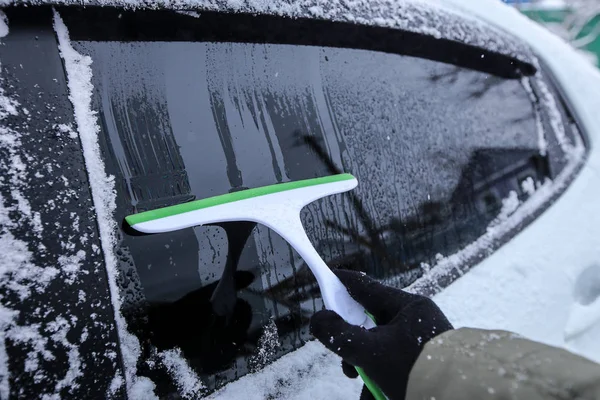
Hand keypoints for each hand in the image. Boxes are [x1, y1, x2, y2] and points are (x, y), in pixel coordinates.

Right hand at [310, 270, 452, 399]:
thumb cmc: (416, 368)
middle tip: (347, 363)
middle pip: (370, 322)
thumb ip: (338, 335)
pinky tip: (379, 392)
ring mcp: (421, 340)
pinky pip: (395, 363)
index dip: (342, 283)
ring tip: (366, 385)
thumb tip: (317, 320)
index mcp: (407, 306)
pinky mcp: (426, 360)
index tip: (327, 278)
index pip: (365, 286)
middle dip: (353, 343)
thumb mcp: (371, 351)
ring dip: (367, 366)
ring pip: (381, 347)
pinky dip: (383, 377)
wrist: (459, 395)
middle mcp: (416, 319)